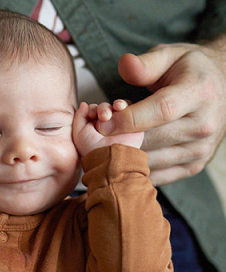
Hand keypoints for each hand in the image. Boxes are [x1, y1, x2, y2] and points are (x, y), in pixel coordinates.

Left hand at [73, 100, 143, 156]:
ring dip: (112, 106)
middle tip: (103, 117)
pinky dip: (125, 105)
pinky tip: (120, 108)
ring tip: (110, 115)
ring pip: (117, 106)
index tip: (92, 114)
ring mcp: (121, 123)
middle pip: (105, 107)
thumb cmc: (92, 148)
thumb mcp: (79, 133)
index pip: (94, 110)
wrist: (110, 156)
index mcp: (95, 126)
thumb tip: (84, 104)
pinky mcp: (133, 123)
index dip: (93, 109)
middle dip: (102, 108)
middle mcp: (108, 124)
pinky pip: (130, 108)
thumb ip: (79, 117)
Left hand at [99, 39, 225, 185]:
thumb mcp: (169, 56)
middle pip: (152, 139)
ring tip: (111, 139)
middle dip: (119, 137)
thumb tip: (124, 64)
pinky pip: (157, 174)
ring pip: (151, 161)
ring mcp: (200, 149)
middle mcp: (204, 125)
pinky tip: (125, 152)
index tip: (102, 122)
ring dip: (125, 153)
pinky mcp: (194, 166)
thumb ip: (144, 64)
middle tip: (99, 131)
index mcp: (198, 93)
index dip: (127, 119)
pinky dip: (135, 166)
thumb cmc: (188, 70)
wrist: (221, 88)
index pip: (161, 111)